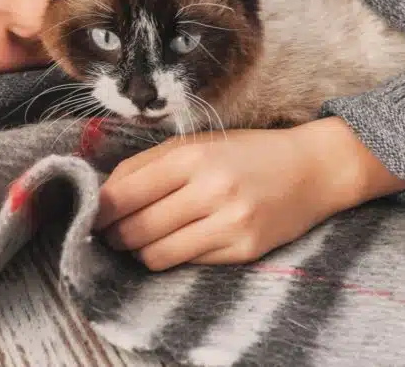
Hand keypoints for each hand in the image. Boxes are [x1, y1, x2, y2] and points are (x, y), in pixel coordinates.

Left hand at [93, 116, 404, 270]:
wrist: (312, 169)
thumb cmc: (248, 152)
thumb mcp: (198, 142)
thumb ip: (149, 164)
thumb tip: (104, 193)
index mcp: (193, 155)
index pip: (124, 193)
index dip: (99, 210)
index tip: (91, 215)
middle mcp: (211, 189)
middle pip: (135, 228)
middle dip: (114, 235)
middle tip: (110, 233)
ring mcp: (229, 223)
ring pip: (157, 254)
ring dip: (139, 251)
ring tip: (139, 241)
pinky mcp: (244, 249)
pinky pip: (188, 262)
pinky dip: (173, 256)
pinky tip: (175, 243)